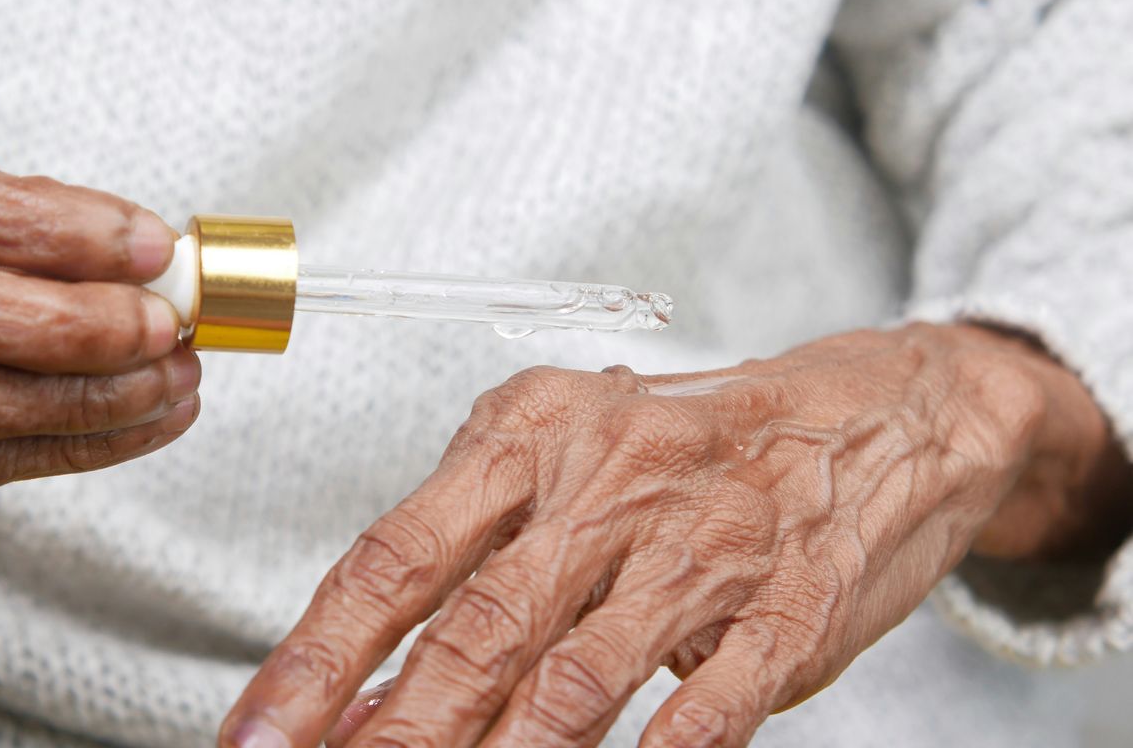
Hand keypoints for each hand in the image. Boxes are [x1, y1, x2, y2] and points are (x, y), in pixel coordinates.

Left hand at [219, 323, 1123, 747]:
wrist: (871, 415)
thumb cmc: (691, 445)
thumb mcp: (567, 462)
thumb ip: (471, 561)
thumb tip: (363, 685)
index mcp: (533, 434)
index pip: (398, 553)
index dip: (317, 655)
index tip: (261, 730)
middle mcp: (611, 478)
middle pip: (477, 628)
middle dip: (392, 730)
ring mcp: (706, 541)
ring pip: (578, 674)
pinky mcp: (791, 603)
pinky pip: (711, 699)